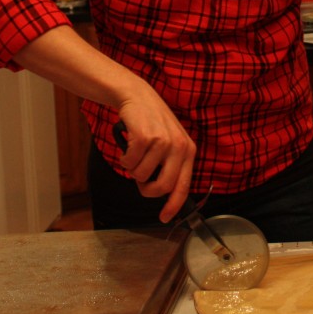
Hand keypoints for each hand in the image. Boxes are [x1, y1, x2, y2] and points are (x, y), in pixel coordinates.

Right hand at [113, 86, 196, 223]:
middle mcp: (179, 146)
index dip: (173, 205)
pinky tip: (127, 146)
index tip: (164, 217)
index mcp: (188, 151)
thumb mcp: (169, 142)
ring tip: (134, 154)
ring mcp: (162, 141)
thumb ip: (169, 166)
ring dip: (132, 169)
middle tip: (139, 180)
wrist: (137, 96)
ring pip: (141, 176)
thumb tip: (162, 195)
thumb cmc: (152, 123)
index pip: (183, 186)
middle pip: (161, 187)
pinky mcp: (145, 137)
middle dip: (146, 189)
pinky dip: (124, 159)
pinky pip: (129, 163)